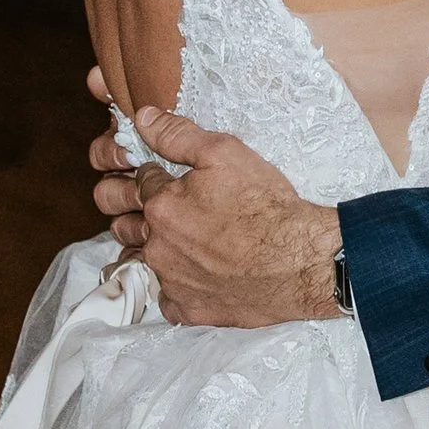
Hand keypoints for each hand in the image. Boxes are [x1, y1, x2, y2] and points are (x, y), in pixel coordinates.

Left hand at [88, 94, 342, 325]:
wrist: (302, 262)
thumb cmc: (268, 208)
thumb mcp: (226, 154)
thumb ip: (178, 136)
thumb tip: (143, 119)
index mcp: (160, 204)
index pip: (140, 181)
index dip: (156, 175)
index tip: (172, 177)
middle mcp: (157, 245)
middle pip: (126, 224)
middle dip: (138, 212)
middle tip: (169, 209)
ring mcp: (170, 280)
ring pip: (143, 261)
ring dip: (153, 249)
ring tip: (183, 241)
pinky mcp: (187, 309)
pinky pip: (167, 296)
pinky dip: (178, 285)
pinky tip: (200, 274)